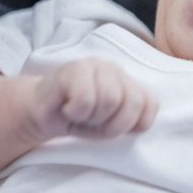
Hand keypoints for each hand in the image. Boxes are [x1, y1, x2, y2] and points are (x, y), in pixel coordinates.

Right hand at [29, 58, 157, 140]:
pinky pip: (86, 99)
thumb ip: (132, 118)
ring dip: (93, 118)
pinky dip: (76, 113)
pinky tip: (68, 109)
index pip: (150, 103)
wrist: (42, 112)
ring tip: (80, 115)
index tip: (112, 127)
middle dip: (112, 124)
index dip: (132, 124)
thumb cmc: (80, 119)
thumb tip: (143, 123)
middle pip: (132, 101)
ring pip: (110, 99)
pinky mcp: (71, 69)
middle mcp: (113, 69)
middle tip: (93, 123)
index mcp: (127, 81)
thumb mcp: (111, 124)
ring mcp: (93, 65)